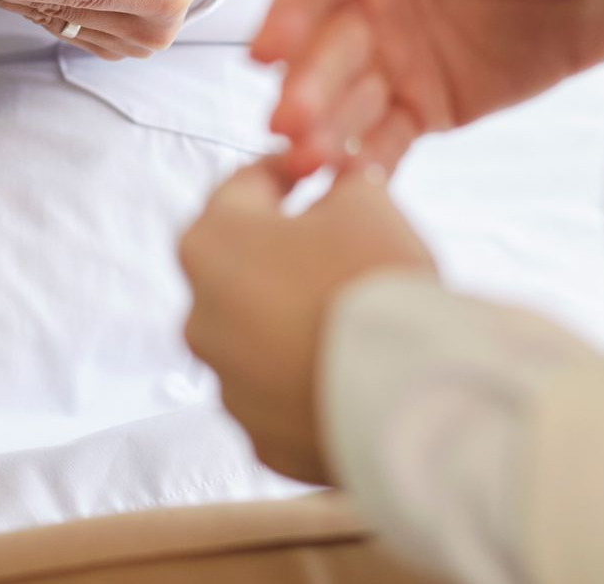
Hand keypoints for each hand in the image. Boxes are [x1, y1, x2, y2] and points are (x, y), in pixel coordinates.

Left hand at [180, 160, 436, 484]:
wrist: (403, 393)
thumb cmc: (372, 282)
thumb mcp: (365, 201)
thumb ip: (341, 187)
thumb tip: (340, 193)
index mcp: (210, 244)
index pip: (244, 187)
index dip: (287, 170)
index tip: (316, 167)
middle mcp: (201, 316)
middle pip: (242, 268)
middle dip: (285, 253)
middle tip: (340, 246)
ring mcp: (228, 384)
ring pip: (258, 337)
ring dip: (292, 321)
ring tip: (351, 315)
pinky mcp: (261, 436)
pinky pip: (282, 395)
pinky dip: (307, 380)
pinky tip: (350, 369)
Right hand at [254, 0, 603, 177]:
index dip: (294, 6)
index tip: (271, 46)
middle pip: (327, 43)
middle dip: (305, 83)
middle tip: (287, 121)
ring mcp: (391, 57)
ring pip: (346, 97)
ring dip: (322, 130)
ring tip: (305, 162)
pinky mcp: (421, 107)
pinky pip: (383, 138)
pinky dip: (361, 163)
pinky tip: (340, 187)